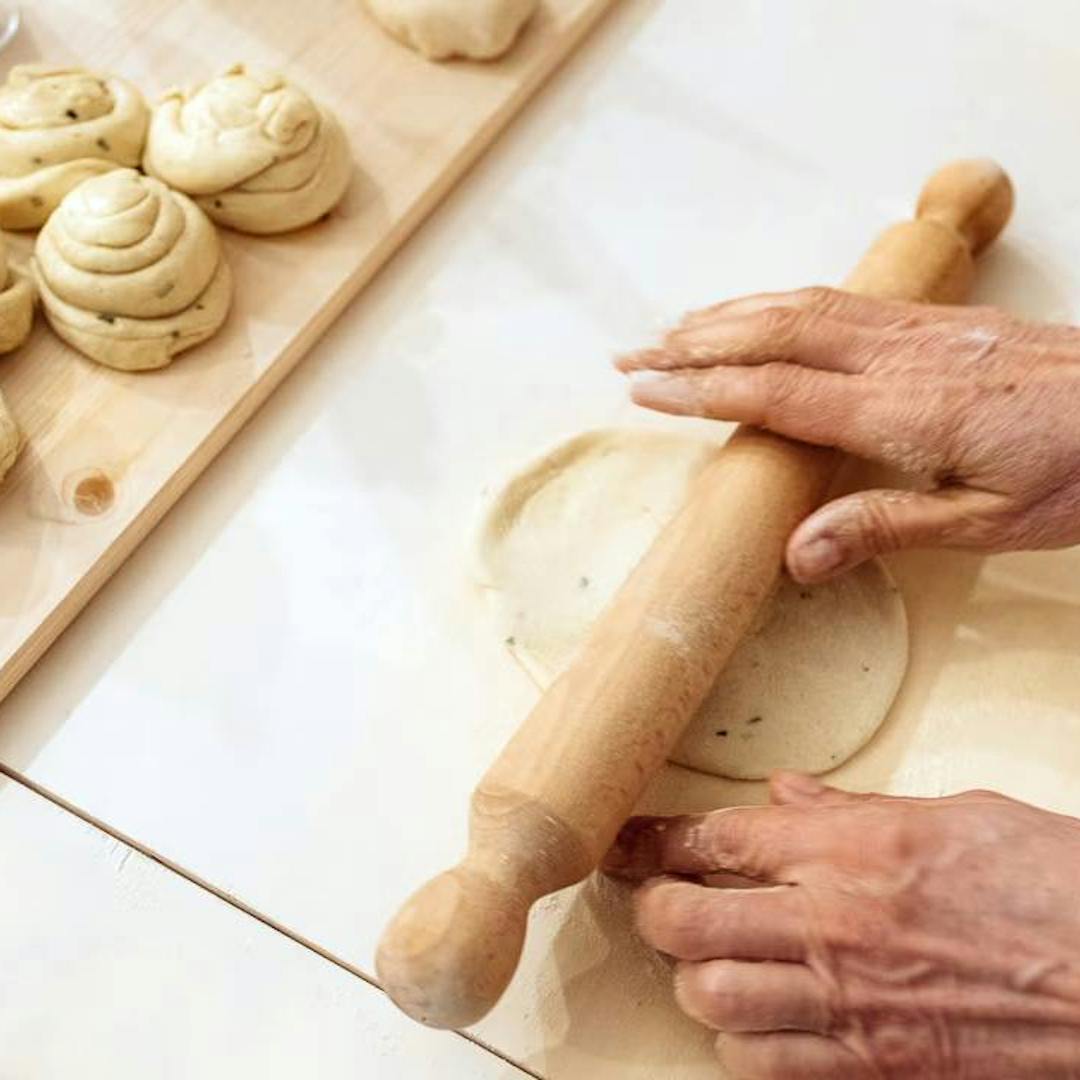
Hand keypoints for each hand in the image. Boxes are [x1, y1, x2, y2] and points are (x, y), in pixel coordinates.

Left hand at [604, 773, 1079, 1078]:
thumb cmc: (1046, 881)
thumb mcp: (949, 813)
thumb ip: (852, 809)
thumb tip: (787, 794)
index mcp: (849, 849)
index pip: (714, 839)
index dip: (653, 839)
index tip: (625, 843)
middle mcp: (833, 924)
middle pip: (688, 921)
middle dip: (653, 910)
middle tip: (654, 903)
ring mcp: (850, 1003)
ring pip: (714, 999)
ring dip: (696, 982)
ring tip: (705, 966)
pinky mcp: (877, 1068)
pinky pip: (768, 1066)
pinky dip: (742, 1046)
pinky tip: (752, 1025)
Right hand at [617, 287, 1079, 582]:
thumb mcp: (987, 522)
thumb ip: (885, 526)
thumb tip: (798, 554)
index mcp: (902, 411)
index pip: (775, 393)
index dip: (702, 390)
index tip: (645, 390)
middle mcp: (897, 357)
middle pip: (771, 334)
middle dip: (691, 344)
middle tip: (630, 357)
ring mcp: (914, 329)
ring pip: (797, 306)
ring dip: (724, 315)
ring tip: (669, 331)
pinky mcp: (932, 318)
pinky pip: (834, 298)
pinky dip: (775, 301)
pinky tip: (754, 311)